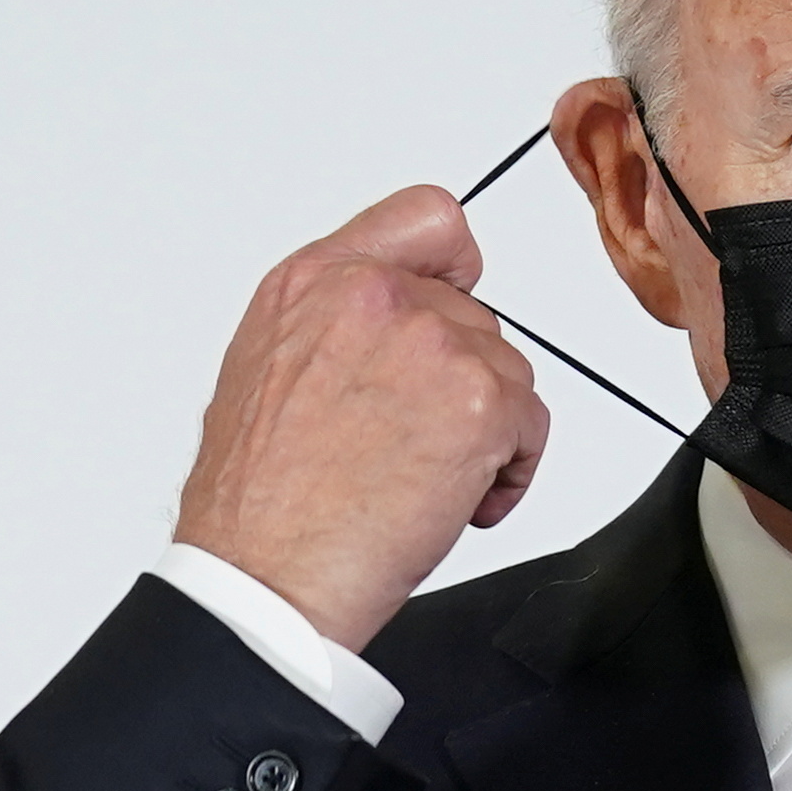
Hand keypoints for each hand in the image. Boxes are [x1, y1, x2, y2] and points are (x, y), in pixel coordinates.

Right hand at [171, 187, 550, 651]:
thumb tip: (383, 332)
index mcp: (313, 280)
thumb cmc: (259, 501)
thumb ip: (335, 326)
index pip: (428, 218)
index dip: (455, 267)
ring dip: (487, 431)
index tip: (455, 303)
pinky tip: (453, 502)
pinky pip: (532, 427)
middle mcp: (371, 295)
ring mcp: (430, 342)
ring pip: (508, 372)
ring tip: (423, 480)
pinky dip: (509, 472)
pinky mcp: (479, 399)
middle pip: (476, 317)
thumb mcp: (267, 371)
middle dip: (461, 382)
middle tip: (413, 443)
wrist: (266, 572)